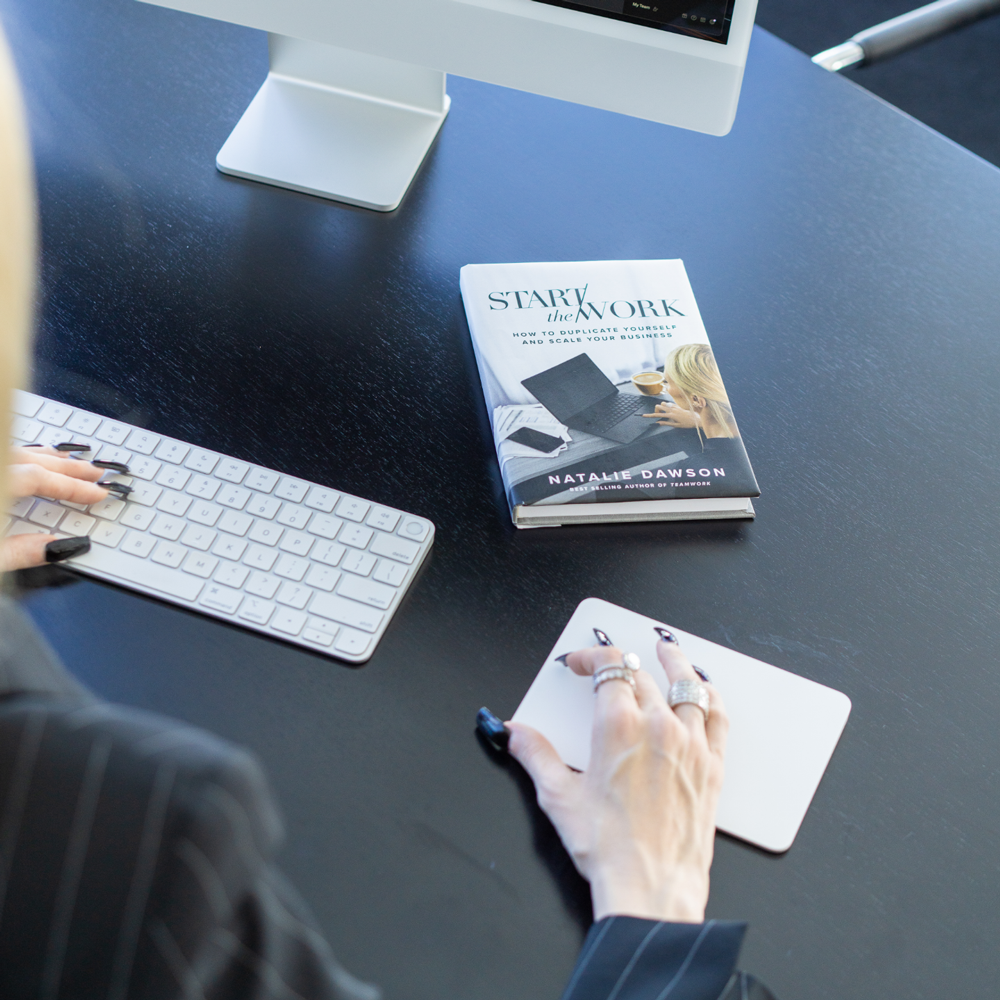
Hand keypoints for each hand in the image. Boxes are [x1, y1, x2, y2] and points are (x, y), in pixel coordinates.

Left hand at [1, 446, 108, 569]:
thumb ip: (20, 552)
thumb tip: (57, 548)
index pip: (38, 478)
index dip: (72, 486)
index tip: (98, 493)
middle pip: (30, 460)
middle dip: (67, 467)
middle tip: (95, 471)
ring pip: (16, 452)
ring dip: (46, 457)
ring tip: (69, 459)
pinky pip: (3, 453)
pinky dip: (24, 456)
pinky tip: (30, 459)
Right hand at [507, 638, 727, 922]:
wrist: (651, 888)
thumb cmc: (608, 848)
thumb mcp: (558, 796)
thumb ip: (535, 754)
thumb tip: (514, 733)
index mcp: (619, 727)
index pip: (609, 667)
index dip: (592, 656)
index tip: (580, 662)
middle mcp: (659, 727)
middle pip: (643, 676)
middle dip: (621, 665)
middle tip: (608, 667)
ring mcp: (691, 745)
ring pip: (688, 685)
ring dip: (674, 663)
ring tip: (666, 651)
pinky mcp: (712, 767)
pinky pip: (718, 716)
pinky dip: (711, 695)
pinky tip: (706, 689)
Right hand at [641, 402, 700, 427]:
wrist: (696, 418)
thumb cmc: (687, 423)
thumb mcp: (676, 425)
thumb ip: (666, 423)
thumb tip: (657, 423)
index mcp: (670, 415)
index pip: (657, 415)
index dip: (649, 415)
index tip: (643, 416)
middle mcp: (672, 409)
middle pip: (658, 406)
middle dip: (656, 411)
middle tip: (659, 416)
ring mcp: (674, 406)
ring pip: (663, 404)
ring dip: (661, 408)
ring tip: (665, 414)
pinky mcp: (677, 405)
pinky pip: (668, 403)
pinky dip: (666, 406)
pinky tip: (670, 411)